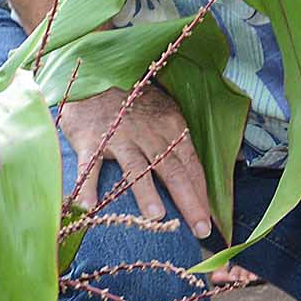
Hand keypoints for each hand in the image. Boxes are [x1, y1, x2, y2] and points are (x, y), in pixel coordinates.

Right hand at [56, 86, 212, 233]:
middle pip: (173, 171)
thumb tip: (210, 167)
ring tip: (156, 216)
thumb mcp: (165, 111)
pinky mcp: (90, 139)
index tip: (213, 221)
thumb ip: (180, 141)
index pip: (192, 166)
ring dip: (146, 192)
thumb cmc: (132, 98)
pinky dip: (87, 186)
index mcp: (172, 127)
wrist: (94, 70)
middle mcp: (149, 134)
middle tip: (200, 230)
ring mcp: (119, 136)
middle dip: (189, 202)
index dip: (204, 194)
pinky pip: (89, 165)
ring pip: (135, 167)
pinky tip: (89, 206)